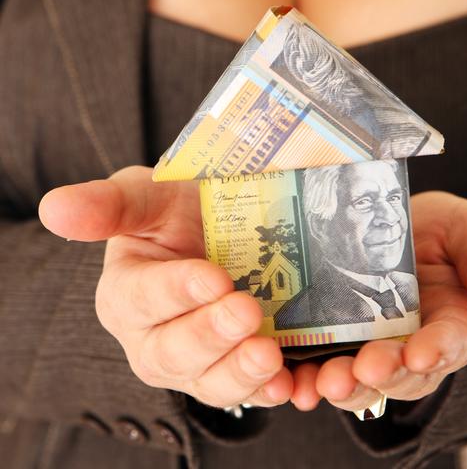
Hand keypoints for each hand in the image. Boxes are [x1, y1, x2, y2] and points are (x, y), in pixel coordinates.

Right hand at [39, 166, 292, 408]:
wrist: (218, 232)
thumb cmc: (177, 214)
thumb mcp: (147, 197)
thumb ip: (110, 204)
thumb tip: (55, 209)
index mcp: (125, 295)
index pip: (142, 299)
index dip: (176, 291)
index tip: (214, 277)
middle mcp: (153, 340)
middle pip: (173, 352)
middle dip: (210, 334)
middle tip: (247, 311)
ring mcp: (195, 363)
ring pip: (208, 383)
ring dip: (239, 374)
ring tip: (268, 356)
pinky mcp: (233, 373)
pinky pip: (248, 394)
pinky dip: (267, 393)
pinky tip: (287, 385)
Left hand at [290, 191, 466, 412]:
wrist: (397, 227)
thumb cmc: (445, 233)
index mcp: (455, 322)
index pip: (453, 342)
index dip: (439, 351)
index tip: (423, 354)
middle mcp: (414, 345)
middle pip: (401, 372)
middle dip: (382, 374)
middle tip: (362, 370)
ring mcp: (373, 347)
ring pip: (359, 379)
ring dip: (341, 385)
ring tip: (320, 384)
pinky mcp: (334, 342)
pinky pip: (321, 367)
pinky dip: (305, 379)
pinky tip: (290, 382)